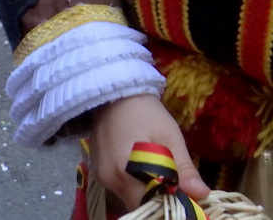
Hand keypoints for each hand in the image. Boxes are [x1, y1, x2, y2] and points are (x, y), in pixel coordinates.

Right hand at [90, 95, 210, 211]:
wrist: (113, 93)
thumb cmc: (144, 112)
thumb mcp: (169, 136)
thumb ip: (184, 169)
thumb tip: (201, 194)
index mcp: (126, 174)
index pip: (150, 206)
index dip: (169, 205)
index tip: (183, 196)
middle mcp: (110, 180)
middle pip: (139, 205)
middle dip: (158, 200)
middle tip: (174, 184)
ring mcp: (101, 176)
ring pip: (129, 197)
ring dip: (146, 192)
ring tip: (159, 173)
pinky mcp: (98, 171)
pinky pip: (120, 188)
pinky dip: (134, 185)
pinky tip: (142, 168)